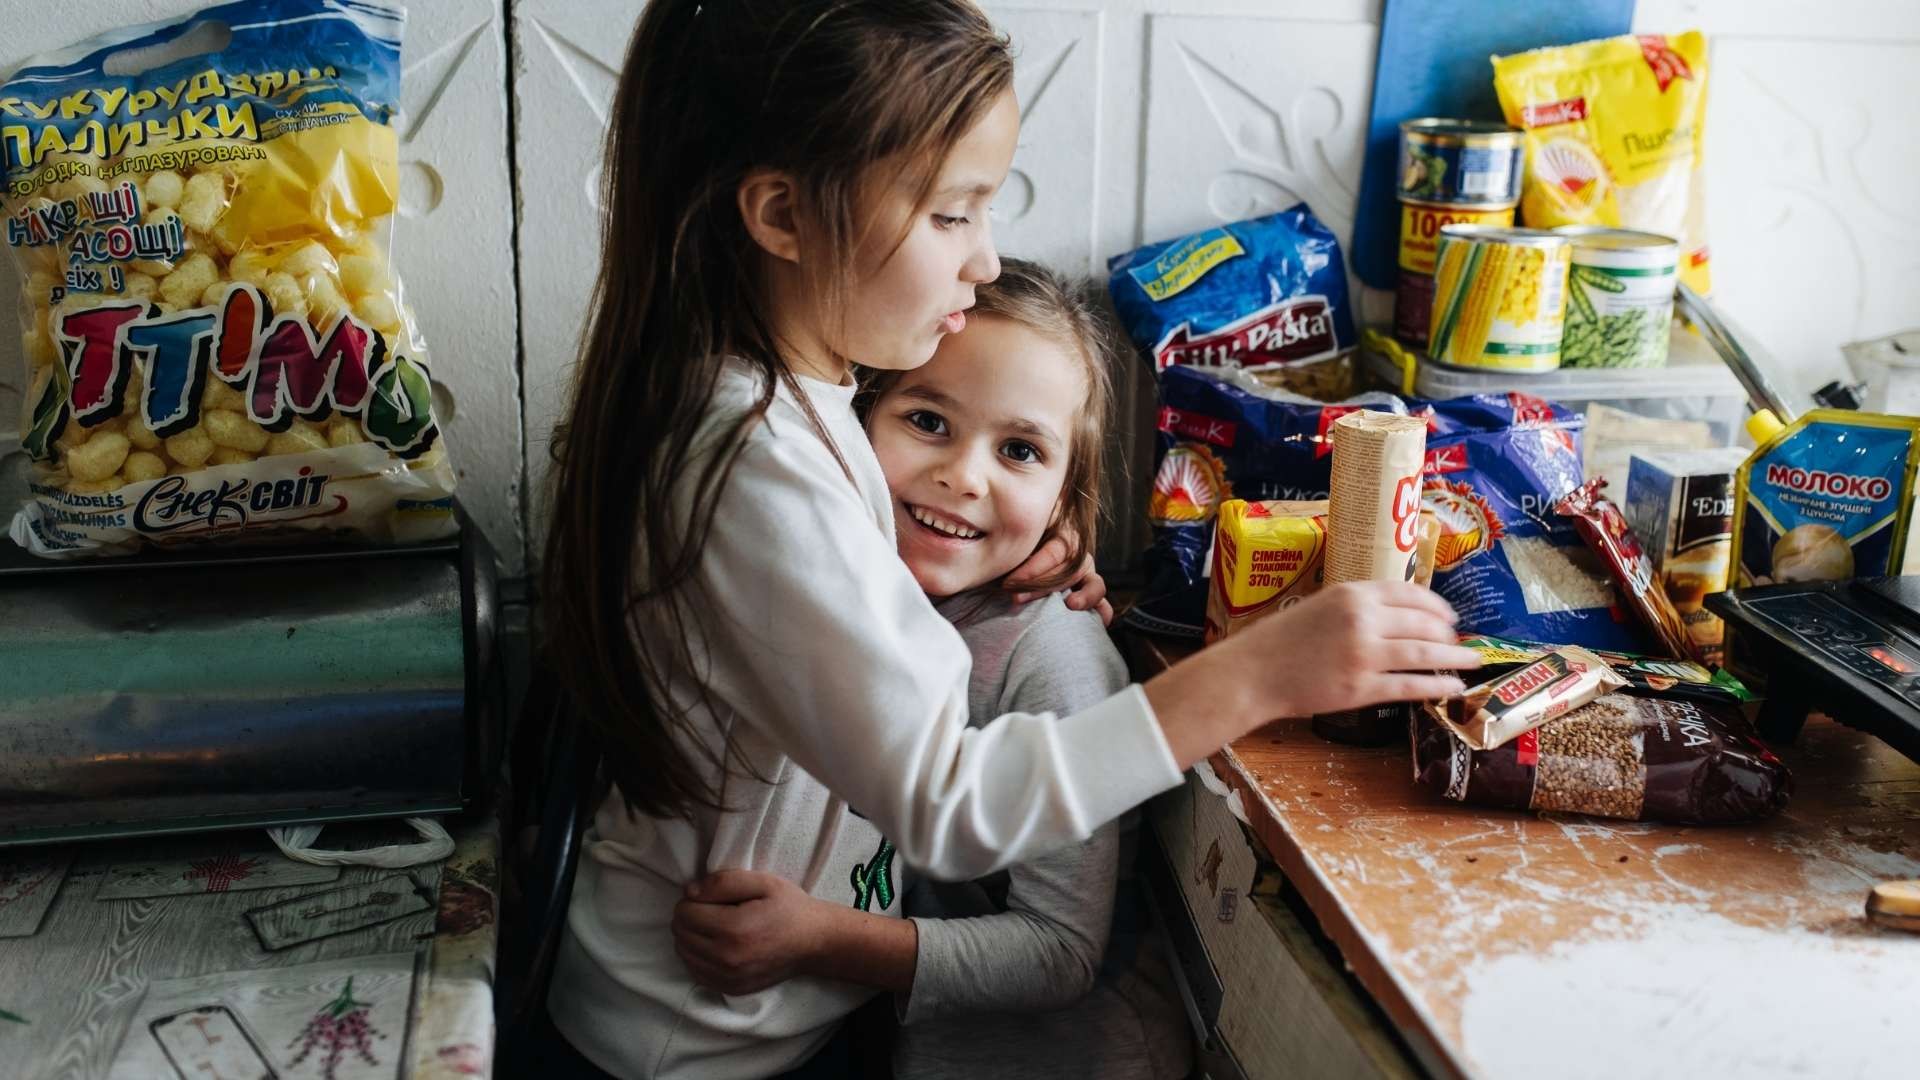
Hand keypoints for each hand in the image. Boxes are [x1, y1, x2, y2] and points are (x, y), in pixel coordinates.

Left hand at [672, 870, 830, 995]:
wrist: (814, 943)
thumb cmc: (789, 908)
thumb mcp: (762, 882)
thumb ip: (723, 882)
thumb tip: (689, 892)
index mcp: (733, 929)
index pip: (684, 912)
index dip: (695, 899)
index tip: (713, 896)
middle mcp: (726, 958)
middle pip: (680, 933)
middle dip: (691, 916)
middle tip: (715, 910)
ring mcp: (727, 978)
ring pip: (683, 953)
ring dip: (692, 937)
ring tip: (716, 926)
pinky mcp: (729, 989)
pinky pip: (694, 971)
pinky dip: (698, 956)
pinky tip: (716, 945)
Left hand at [1007, 538, 1112, 625]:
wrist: (1021, 557)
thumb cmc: (1015, 550)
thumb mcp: (1015, 544)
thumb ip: (1012, 550)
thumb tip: (996, 560)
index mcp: (1062, 533)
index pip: (1054, 551)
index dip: (1033, 568)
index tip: (1009, 582)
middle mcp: (1077, 553)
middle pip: (1071, 569)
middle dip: (1042, 585)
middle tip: (1015, 597)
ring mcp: (1087, 573)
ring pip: (1094, 584)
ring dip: (1082, 597)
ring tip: (1069, 605)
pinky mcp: (1090, 591)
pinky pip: (1103, 603)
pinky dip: (1101, 612)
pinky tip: (1097, 621)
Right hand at [1145, 581, 1481, 767]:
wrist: (1252, 673)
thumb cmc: (1279, 640)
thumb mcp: (1319, 606)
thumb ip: (1355, 607)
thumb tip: (1396, 616)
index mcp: (1351, 593)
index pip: (1409, 592)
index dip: (1436, 605)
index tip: (1450, 615)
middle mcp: (1361, 619)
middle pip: (1423, 623)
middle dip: (1449, 634)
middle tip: (1462, 642)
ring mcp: (1363, 654)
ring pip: (1424, 653)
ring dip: (1454, 658)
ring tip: (1472, 661)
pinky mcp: (1361, 688)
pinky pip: (1410, 686)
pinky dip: (1437, 686)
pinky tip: (1453, 687)